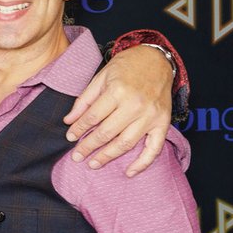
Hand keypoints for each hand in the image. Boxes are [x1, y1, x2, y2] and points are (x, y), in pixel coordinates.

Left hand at [63, 44, 173, 176]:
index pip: (93, 117)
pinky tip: (129, 172)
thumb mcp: (101, 76)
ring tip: (93, 163)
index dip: (79, 129)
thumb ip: (85, 99)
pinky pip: (154, 149)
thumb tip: (69, 121)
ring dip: (108, 156)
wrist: (157, 59)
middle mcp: (135, 105)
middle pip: (106, 133)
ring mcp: (150, 116)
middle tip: (76, 156)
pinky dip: (142, 163)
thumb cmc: (127, 66)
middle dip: (88, 146)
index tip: (70, 137)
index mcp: (118, 91)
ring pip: (125, 143)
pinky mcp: (163, 123)